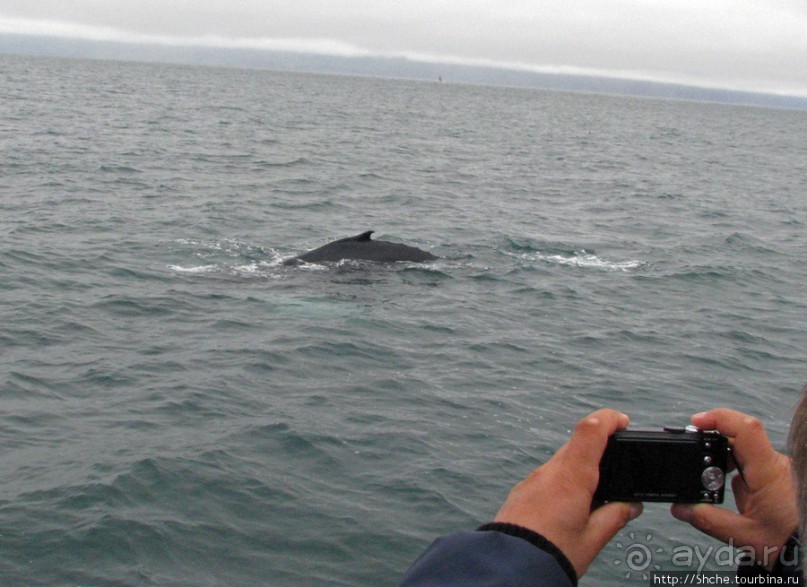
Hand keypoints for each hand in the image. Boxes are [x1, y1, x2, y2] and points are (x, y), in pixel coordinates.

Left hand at [493, 409, 642, 576]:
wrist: (510, 565)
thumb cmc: (550, 553)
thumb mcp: (592, 538)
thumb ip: (614, 517)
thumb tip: (630, 505)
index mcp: (572, 477)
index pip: (590, 430)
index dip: (608, 419)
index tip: (622, 421)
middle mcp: (549, 471)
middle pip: (577, 445)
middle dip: (598, 452)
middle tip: (616, 470)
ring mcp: (532, 480)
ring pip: (562, 462)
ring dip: (580, 469)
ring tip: (594, 498)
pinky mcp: (522, 491)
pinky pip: (547, 477)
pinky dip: (563, 482)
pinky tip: (569, 506)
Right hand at [671, 409, 797, 569]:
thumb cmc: (790, 541)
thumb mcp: (745, 536)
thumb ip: (709, 520)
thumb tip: (680, 507)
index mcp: (769, 472)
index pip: (746, 429)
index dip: (719, 418)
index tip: (696, 422)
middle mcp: (776, 464)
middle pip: (738, 438)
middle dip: (713, 448)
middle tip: (698, 466)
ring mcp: (778, 468)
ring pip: (742, 452)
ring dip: (725, 465)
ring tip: (720, 491)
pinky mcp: (777, 476)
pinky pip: (751, 465)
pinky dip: (737, 474)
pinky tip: (740, 499)